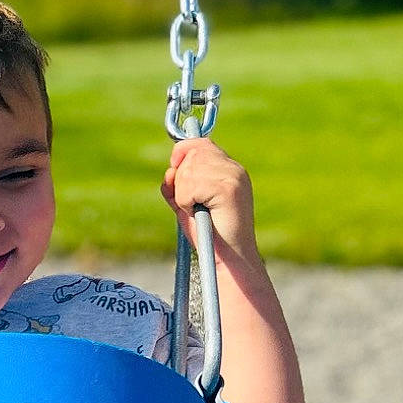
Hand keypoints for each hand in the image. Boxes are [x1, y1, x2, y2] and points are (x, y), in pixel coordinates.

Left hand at [162, 137, 258, 263]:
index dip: (182, 152)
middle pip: (192, 153)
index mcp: (228, 170)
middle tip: (191, 203)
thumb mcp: (187, 206)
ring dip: (184, 195)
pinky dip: (186, 202)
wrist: (229, 260)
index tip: (174, 170)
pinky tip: (200, 213)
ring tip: (198, 211)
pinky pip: (190, 186)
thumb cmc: (208, 236)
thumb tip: (169, 171)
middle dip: (181, 179)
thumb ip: (177, 186)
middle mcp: (233, 169)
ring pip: (188, 170)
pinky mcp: (228, 189)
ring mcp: (233, 177)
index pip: (200, 143)